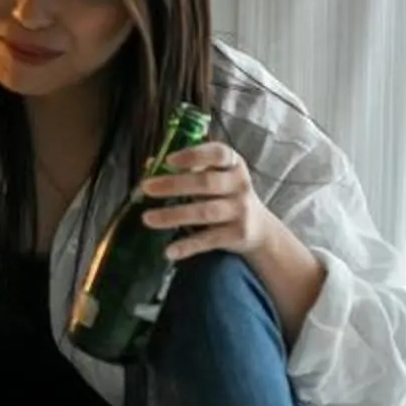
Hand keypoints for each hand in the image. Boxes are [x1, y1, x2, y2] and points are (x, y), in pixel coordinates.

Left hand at [138, 141, 287, 262]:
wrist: (259, 228)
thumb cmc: (226, 194)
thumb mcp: (216, 176)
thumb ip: (188, 168)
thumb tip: (150, 164)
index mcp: (233, 164)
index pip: (218, 154)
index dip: (194, 155)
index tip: (169, 160)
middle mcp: (240, 185)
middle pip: (206, 183)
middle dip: (174, 185)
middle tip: (146, 188)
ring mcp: (240, 211)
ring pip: (205, 212)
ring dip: (174, 215)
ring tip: (147, 218)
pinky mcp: (237, 235)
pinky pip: (209, 240)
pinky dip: (188, 246)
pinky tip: (169, 251)